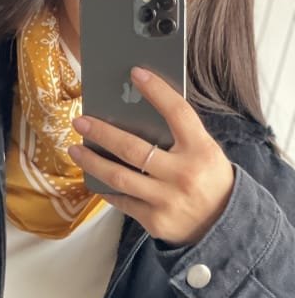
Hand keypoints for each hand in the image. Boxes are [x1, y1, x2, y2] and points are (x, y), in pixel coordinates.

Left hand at [68, 67, 234, 246]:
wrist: (221, 224)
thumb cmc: (208, 180)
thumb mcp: (206, 152)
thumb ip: (180, 136)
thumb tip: (138, 113)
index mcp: (200, 150)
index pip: (178, 113)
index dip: (157, 91)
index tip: (136, 73)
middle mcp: (183, 174)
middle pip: (133, 148)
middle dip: (102, 132)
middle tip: (80, 121)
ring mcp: (167, 199)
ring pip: (119, 177)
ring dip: (92, 161)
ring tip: (75, 149)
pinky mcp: (154, 220)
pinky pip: (122, 200)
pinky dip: (106, 188)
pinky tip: (93, 176)